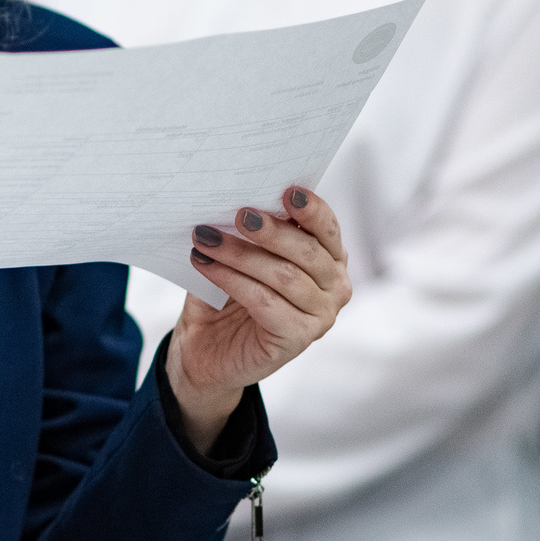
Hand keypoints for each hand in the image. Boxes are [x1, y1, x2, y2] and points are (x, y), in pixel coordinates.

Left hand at [167, 186, 351, 448]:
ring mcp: (321, 317)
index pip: (328, 229)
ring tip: (204, 238)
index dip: (312, 210)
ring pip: (284, 276)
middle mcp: (335, 287)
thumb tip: (235, 197)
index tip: (287, 191)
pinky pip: (265, 302)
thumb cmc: (226, 295)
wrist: (206, 350)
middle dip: (271, 230)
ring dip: (240, 254)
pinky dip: (233, 280)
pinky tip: (206, 265)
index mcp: (329, 259)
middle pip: (308, 251)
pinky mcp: (297, 340)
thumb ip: (248, 231)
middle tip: (238, 214)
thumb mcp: (239, 255)